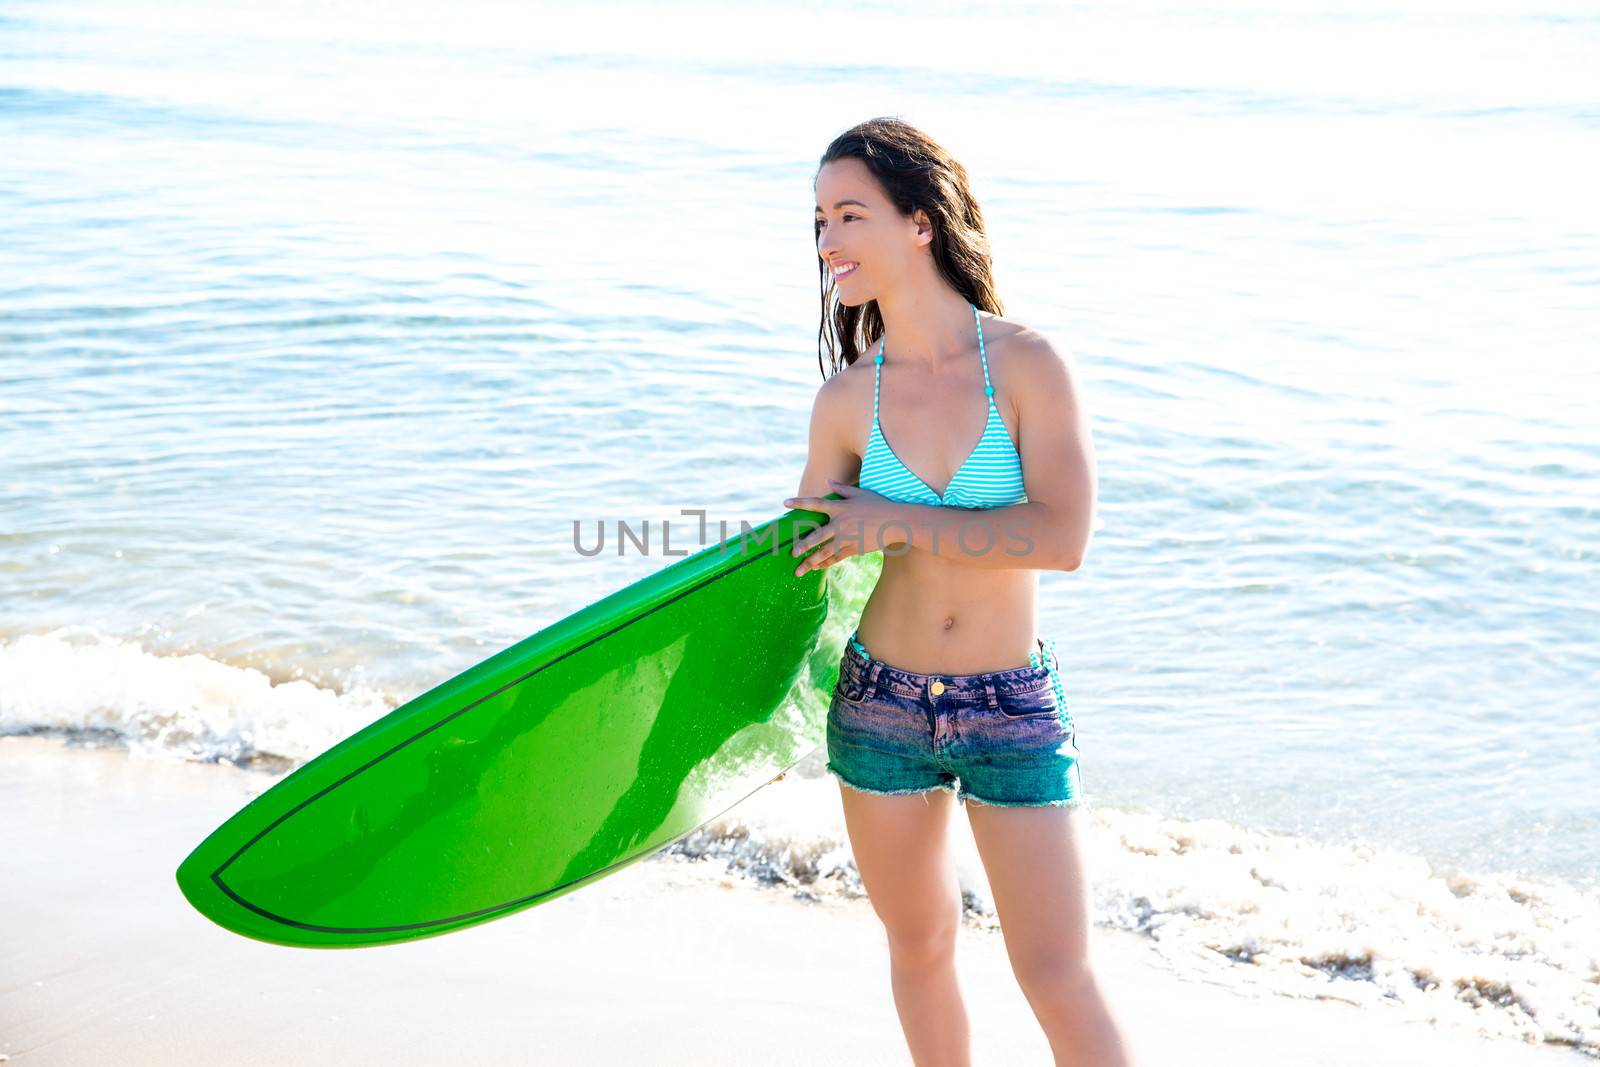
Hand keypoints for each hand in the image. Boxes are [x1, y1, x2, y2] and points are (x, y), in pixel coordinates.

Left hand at [781, 478, 904, 575]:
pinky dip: (826, 563)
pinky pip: (837, 557)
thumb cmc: (879, 505)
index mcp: (840, 507)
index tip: (785, 503)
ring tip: (798, 570)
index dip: (799, 502)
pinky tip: (817, 568)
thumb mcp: (861, 493)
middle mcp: (841, 523)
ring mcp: (847, 537)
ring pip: (824, 551)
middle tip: (791, 552)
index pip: (815, 504)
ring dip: (810, 561)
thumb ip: (842, 489)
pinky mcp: (855, 548)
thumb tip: (828, 481)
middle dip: (802, 545)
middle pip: (816, 535)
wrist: (896, 522)